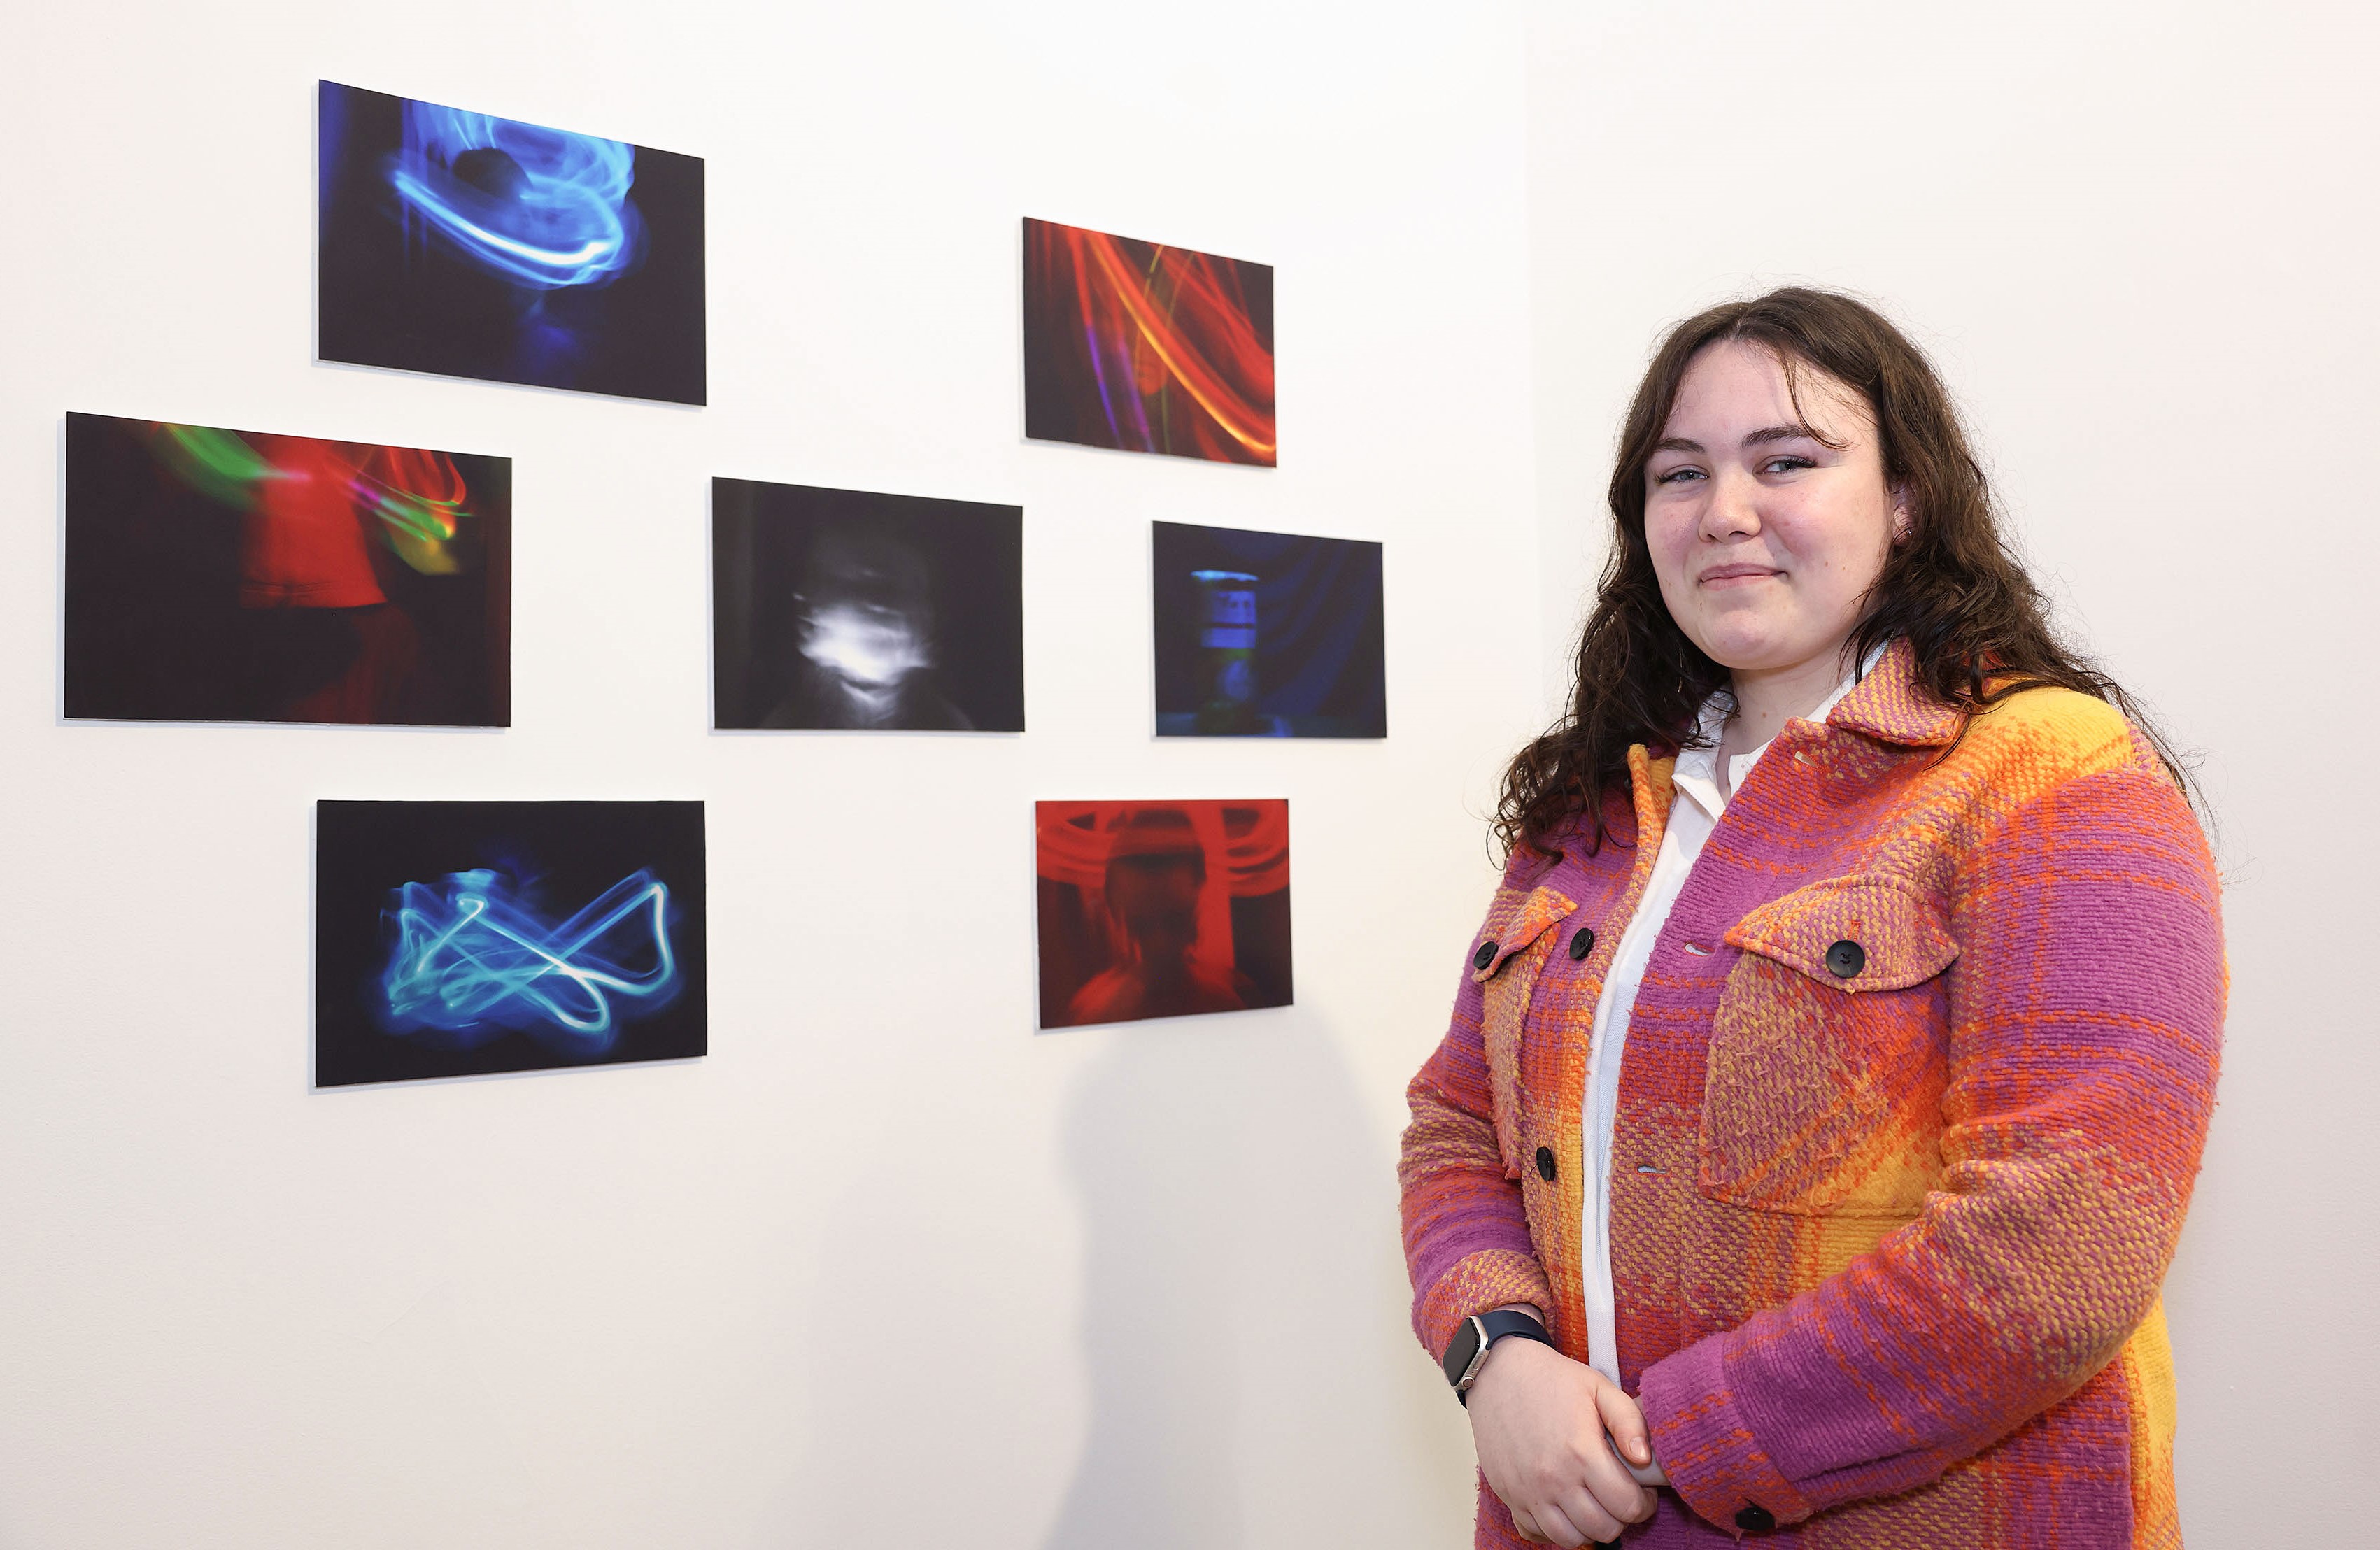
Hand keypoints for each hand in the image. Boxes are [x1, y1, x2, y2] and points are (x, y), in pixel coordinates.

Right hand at [1466, 1334, 1658, 1545]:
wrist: (1498, 1373)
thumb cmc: (1551, 1379)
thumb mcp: (1599, 1387)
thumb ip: (1630, 1421)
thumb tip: (1646, 1459)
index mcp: (1581, 1452)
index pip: (1627, 1506)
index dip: (1644, 1503)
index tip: (1643, 1491)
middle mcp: (1553, 1479)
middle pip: (1603, 1529)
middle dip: (1621, 1518)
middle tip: (1620, 1497)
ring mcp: (1528, 1491)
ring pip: (1571, 1539)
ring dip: (1590, 1528)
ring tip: (1594, 1504)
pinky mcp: (1509, 1495)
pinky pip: (1538, 1533)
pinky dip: (1557, 1529)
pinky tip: (1565, 1507)